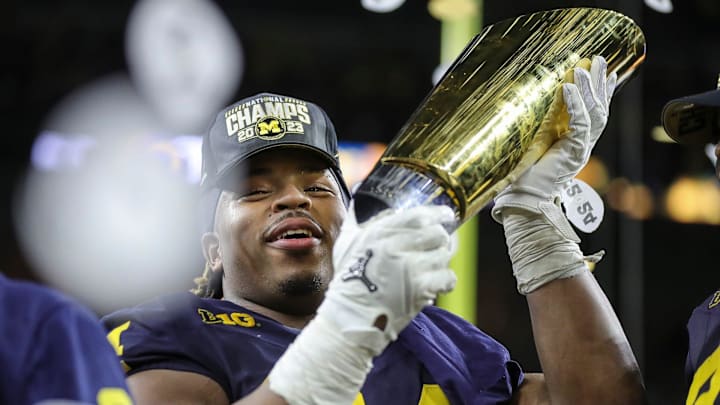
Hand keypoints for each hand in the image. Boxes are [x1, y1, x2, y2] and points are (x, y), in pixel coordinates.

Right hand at [268, 204, 455, 403]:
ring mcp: (411, 268)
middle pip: (437, 234)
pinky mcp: (421, 289)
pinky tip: (434, 284)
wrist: (351, 318)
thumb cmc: (348, 281)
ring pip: (444, 255)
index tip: (445, 215)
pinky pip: (448, 277)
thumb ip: (357, 220)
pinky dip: (444, 281)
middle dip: (439, 240)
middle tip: (435, 246)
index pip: (420, 216)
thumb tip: (359, 200)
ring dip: (439, 261)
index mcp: (381, 232)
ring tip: (428, 268)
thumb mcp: (347, 243)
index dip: (438, 214)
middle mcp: (397, 247)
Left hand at [491, 55, 614, 293]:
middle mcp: (580, 146)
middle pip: (599, 109)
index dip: (599, 92)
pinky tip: (568, 88)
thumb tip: (520, 108)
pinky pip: (581, 125)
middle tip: (602, 60)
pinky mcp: (572, 154)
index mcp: (572, 144)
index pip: (593, 114)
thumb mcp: (529, 148)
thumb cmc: (521, 180)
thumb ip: (534, 131)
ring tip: (586, 68)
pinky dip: (576, 105)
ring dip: (590, 89)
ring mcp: (579, 150)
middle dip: (600, 83)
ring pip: (595, 114)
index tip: (606, 72)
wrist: (523, 204)